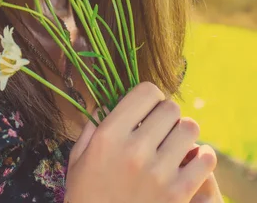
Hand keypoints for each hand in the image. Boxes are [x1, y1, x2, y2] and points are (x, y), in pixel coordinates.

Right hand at [64, 82, 217, 202]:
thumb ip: (92, 126)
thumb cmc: (87, 197)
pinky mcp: (178, 194)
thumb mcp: (78, 159)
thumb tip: (106, 102)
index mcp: (108, 135)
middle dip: (167, 115)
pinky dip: (203, 157)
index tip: (149, 108)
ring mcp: (158, 172)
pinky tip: (192, 161)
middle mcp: (134, 149)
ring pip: (190, 129)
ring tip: (176, 144)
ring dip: (184, 134)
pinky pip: (206, 159)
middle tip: (162, 128)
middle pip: (170, 108)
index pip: (146, 91)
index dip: (150, 96)